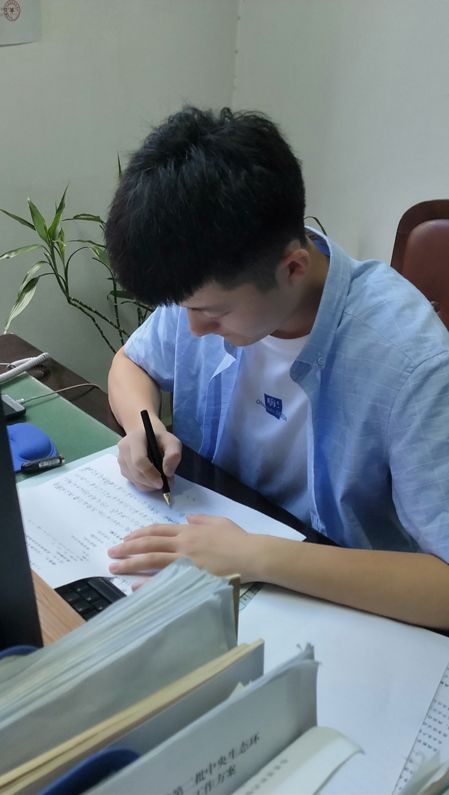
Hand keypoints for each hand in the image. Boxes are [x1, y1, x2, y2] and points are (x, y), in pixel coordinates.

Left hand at [108, 514, 257, 580]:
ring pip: (151, 560)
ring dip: (130, 564)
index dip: (139, 534)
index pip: (158, 530)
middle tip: (111, 553)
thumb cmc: (238, 539)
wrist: (251, 554)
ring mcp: (185, 560)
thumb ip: (201, 520)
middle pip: (149, 544)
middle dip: (127, 548)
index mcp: (189, 530)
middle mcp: (183, 543)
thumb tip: (187, 519)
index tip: (125, 538)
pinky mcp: (190, 576)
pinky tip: (134, 586)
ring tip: (114, 568)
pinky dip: (147, 582)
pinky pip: (164, 579)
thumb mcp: (219, 522)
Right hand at [117, 424, 181, 491]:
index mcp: (135, 439)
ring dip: (148, 485)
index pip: (139, 460)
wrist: (148, 438)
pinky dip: (144, 485)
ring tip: (160, 480)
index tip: (162, 482)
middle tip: (164, 484)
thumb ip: (174, 454)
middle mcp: (124, 449)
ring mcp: (121, 459)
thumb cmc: (161, 440)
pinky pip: (132, 482)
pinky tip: (152, 479)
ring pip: (134, 480)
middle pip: (135, 472)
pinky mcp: (122, 468)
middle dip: (151, 482)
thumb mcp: (172, 442)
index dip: (150, 474)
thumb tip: (167, 472)